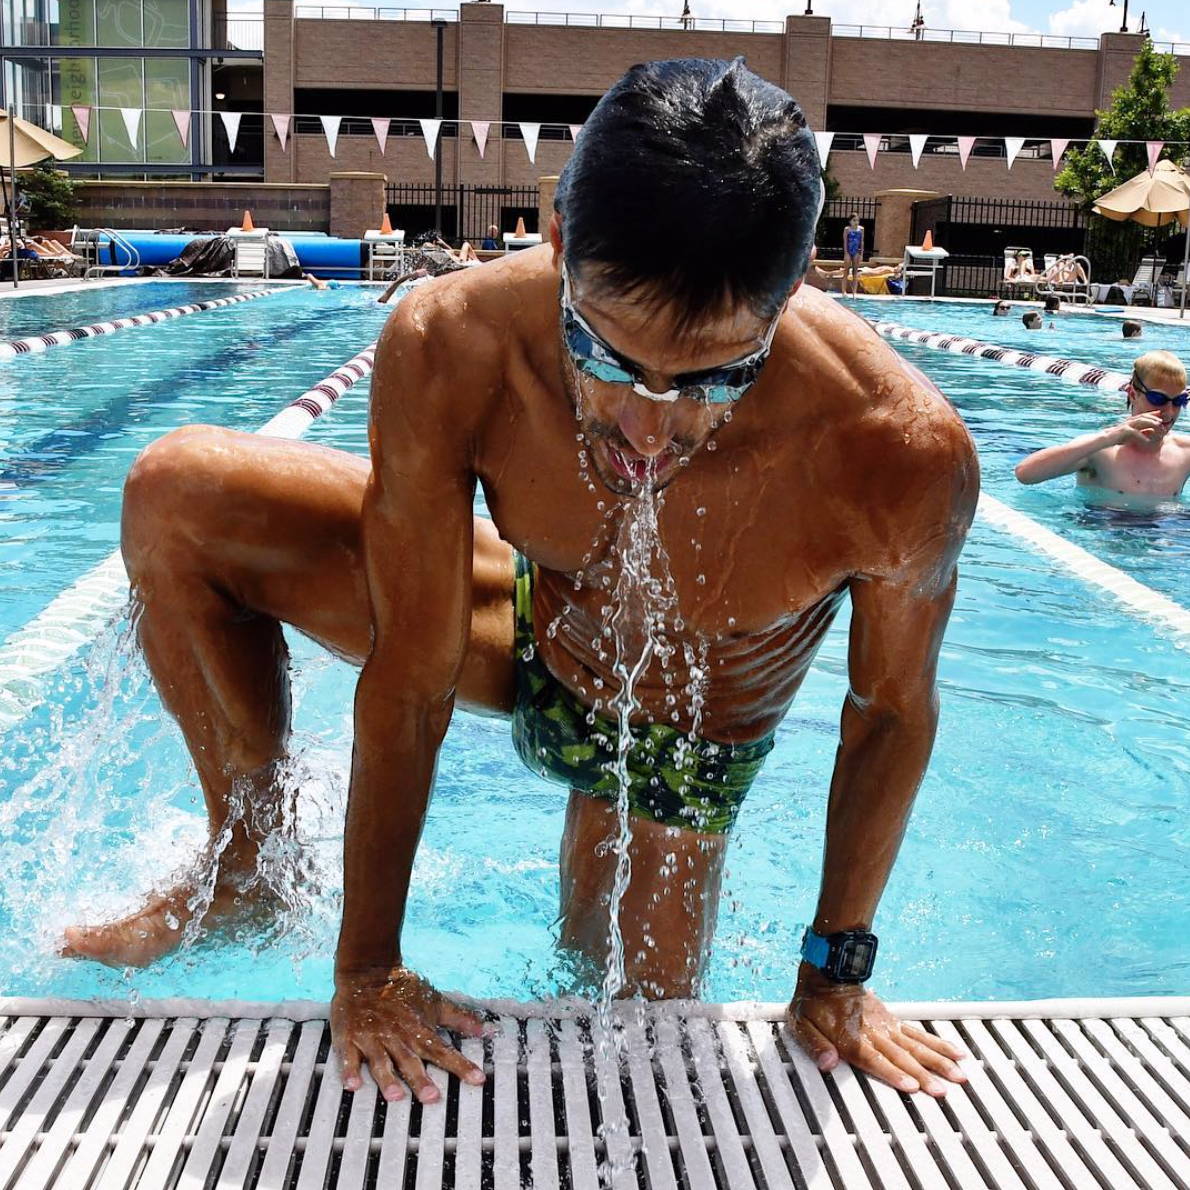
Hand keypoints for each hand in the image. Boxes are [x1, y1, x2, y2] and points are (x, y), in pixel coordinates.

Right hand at [331, 966, 487, 1102]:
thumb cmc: (403, 991)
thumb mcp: (434, 1002)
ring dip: (388, 1079)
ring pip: (381, 1061)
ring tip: (396, 1096)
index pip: (442, 1050)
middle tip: (432, 1098)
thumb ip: (460, 1018)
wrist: (368, 971)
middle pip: (410, 1060)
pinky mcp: (349, 1037)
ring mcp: (372, 1037)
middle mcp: (397, 1036)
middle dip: (421, 1079)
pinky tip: (353, 1085)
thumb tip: (487, 1030)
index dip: (461, 1065)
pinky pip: (348, 1056)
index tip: (478, 1079)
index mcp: (418, 1029)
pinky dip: (350, 1070)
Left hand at [786, 963, 966, 1095]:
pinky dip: (938, 1044)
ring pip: (917, 1045)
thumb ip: (816, 1045)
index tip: (912, 1086)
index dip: (894, 1073)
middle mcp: (874, 1032)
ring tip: (960, 1074)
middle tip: (944, 1091)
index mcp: (852, 1037)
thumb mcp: (801, 1024)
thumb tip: (829, 1063)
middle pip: (903, 1056)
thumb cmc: (813, 1002)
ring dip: (939, 1062)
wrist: (828, 971)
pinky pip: (919, 1033)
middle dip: (924, 1075)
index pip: (875, 1059)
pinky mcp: (894, 1020)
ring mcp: (887, 1025)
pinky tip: (955, 1052)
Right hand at [1116, 412, 1163, 444]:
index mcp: (1130, 421)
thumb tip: (1152, 431)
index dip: (1152, 414)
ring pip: (1140, 421)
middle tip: (1161, 421)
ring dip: (1150, 423)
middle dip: (1153, 418)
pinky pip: (1135, 432)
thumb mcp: (1131, 435)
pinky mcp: (1124, 431)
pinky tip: (1147, 440)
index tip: (1160, 413)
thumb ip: (1141, 432)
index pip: (1143, 415)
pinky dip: (1142, 436)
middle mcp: (1129, 421)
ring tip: (1158, 426)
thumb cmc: (1118, 438)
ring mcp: (1126, 425)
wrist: (1105, 439)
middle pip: (1143, 417)